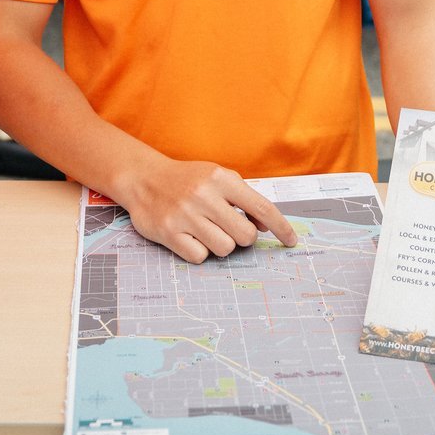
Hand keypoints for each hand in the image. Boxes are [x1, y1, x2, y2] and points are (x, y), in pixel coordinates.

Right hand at [119, 157, 298, 262]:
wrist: (143, 178)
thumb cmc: (187, 180)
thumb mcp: (217, 178)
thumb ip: (243, 198)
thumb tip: (266, 227)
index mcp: (221, 178)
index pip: (262, 208)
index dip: (281, 227)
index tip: (291, 241)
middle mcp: (204, 195)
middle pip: (246, 235)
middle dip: (243, 237)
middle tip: (229, 228)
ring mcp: (186, 215)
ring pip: (225, 248)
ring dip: (220, 244)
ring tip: (206, 230)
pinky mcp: (170, 233)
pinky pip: (201, 257)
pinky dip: (200, 251)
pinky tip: (190, 236)